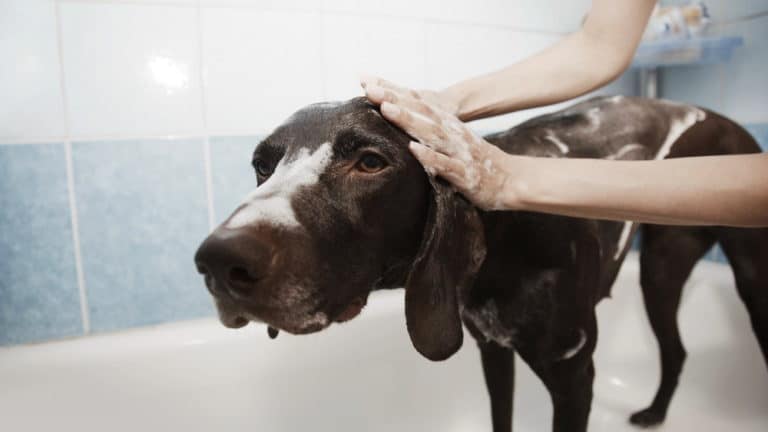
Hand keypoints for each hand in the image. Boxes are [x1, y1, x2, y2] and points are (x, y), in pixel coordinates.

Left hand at [361, 76, 516, 210]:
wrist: (512, 180)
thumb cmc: (477, 162)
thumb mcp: (453, 142)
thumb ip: (431, 133)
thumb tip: (404, 124)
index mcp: (447, 126)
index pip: (418, 105)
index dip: (395, 93)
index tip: (369, 83)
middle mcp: (452, 134)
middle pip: (421, 113)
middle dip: (396, 101)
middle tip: (371, 90)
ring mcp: (458, 152)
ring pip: (431, 133)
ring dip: (409, 121)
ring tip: (387, 110)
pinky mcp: (465, 174)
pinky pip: (445, 164)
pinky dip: (429, 157)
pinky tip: (413, 149)